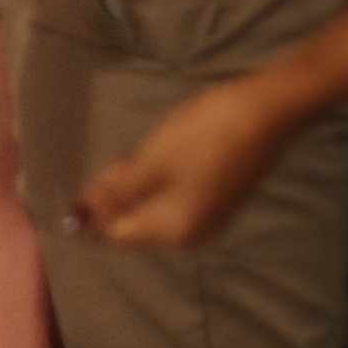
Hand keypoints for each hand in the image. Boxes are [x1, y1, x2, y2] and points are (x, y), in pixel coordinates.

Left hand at [75, 73, 295, 246]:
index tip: (89, 176)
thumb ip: (116, 193)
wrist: (268, 112)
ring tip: (144, 151)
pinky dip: (159, 182)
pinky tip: (162, 156)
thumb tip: (78, 220)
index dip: (94, 208)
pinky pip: (174, 201)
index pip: (116, 234)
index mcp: (175, 232)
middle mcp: (193, 236)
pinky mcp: (218, 201)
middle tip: (125, 156)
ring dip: (137, 185)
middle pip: (135, 224)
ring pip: (153, 210)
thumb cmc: (205, 134)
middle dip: (118, 194)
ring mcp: (209, 220)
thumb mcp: (152, 161)